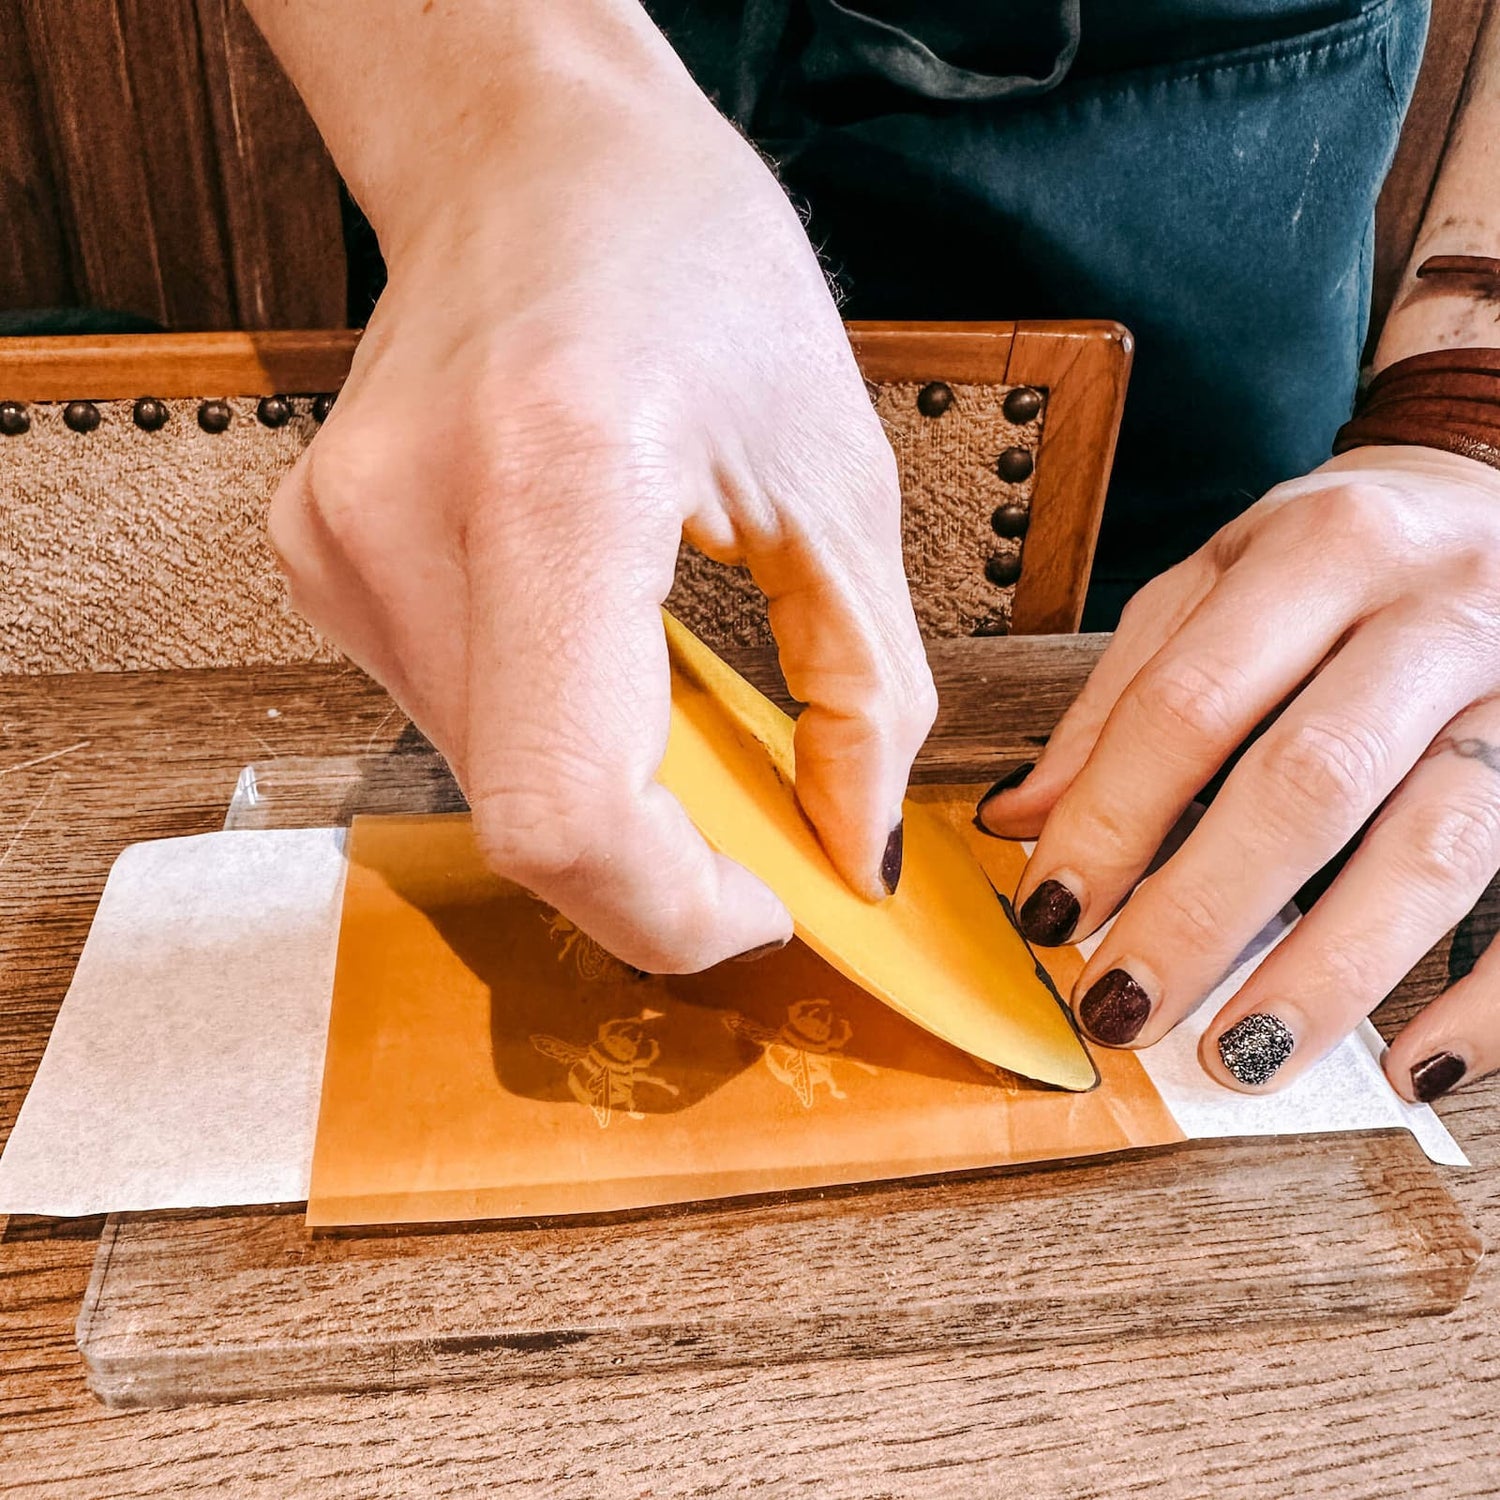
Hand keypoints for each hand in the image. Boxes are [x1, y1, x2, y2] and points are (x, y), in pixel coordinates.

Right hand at [262, 6, 934, 971]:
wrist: (529, 157)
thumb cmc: (693, 263)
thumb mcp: (837, 475)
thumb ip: (864, 693)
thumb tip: (849, 851)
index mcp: (558, 475)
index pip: (571, 810)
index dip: (676, 908)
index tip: (764, 903)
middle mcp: (410, 520)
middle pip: (527, 823)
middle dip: (661, 865)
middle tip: (758, 832)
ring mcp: (342, 548)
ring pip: (489, 787)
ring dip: (611, 799)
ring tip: (690, 718)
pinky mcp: (325, 561)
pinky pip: (459, 721)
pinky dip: (556, 735)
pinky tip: (607, 665)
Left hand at [978, 445, 1499, 1100]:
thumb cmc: (1344, 555)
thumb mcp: (1220, 578)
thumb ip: (1124, 695)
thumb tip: (1022, 820)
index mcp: (1319, 552)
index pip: (1190, 701)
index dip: (1110, 816)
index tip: (1050, 912)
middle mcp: (1435, 613)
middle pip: (1309, 780)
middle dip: (1204, 909)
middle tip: (1125, 1005)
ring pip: (1436, 843)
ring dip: (1332, 969)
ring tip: (1242, 1056)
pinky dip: (1486, 1000)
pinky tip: (1412, 1068)